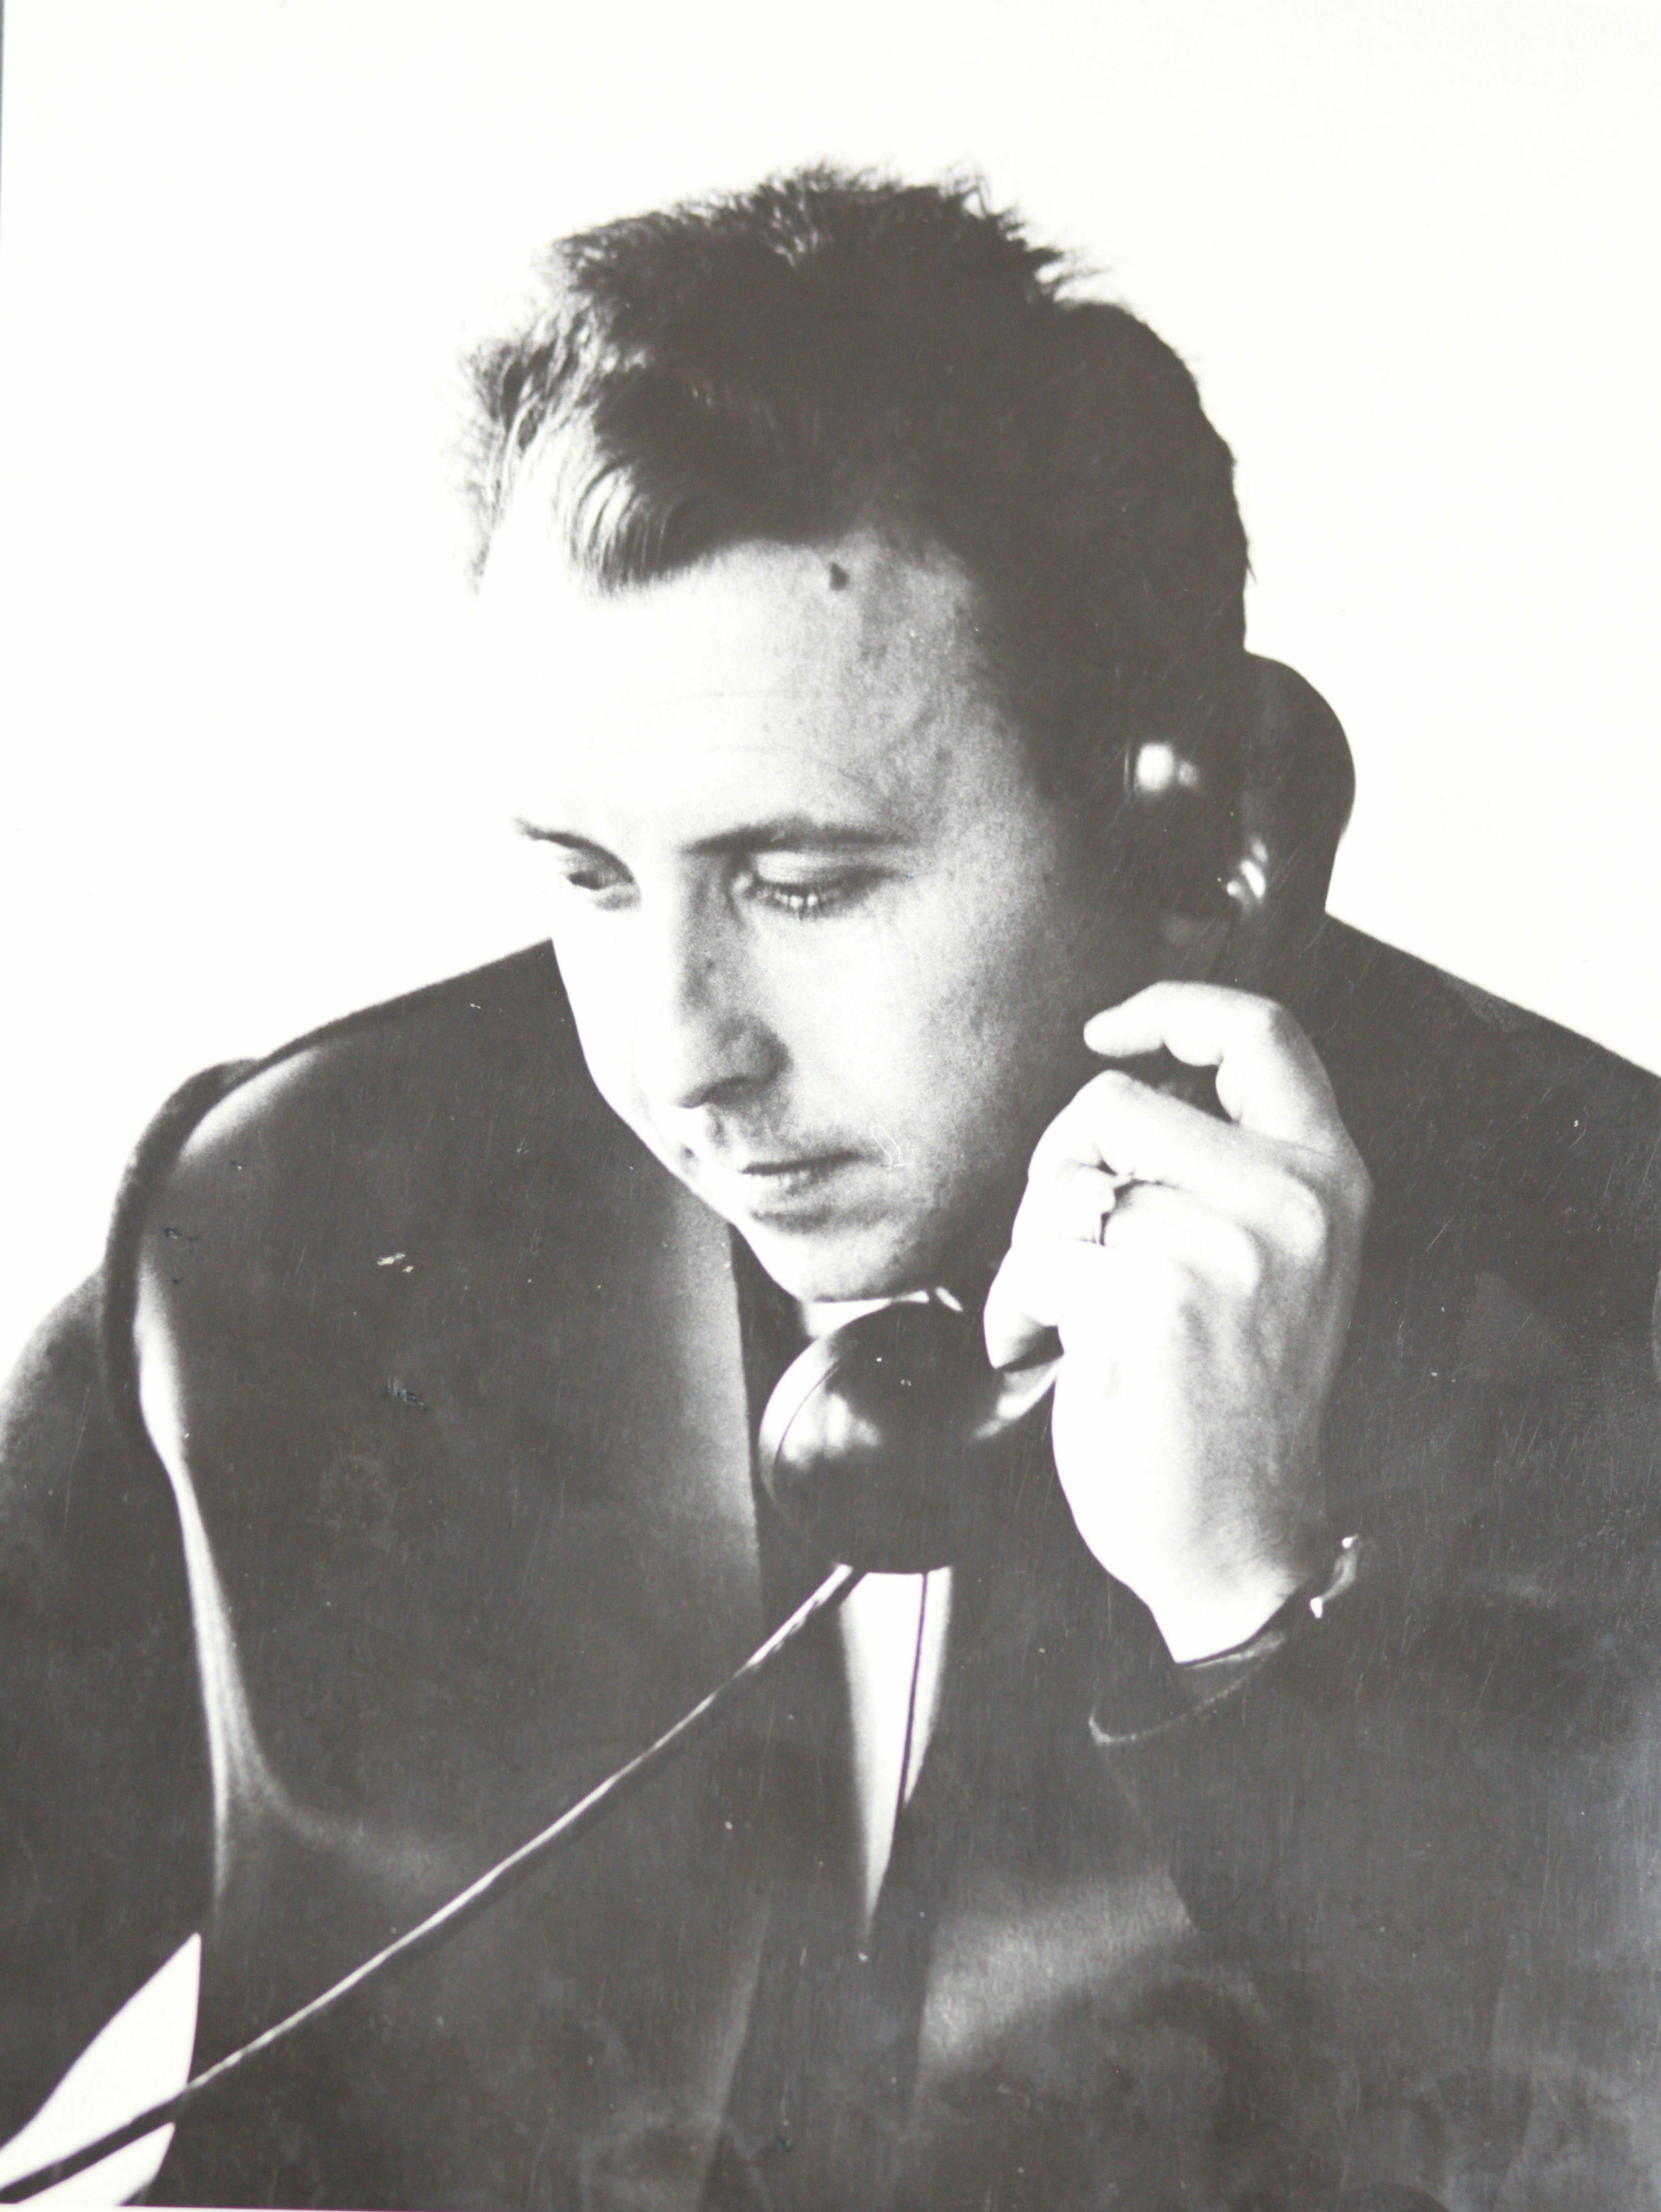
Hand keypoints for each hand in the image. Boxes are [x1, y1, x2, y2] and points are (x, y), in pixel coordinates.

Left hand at [983, 984, 1370, 1662]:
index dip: (1173, 1008)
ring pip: (1060, 1190)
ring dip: (1034, 1255)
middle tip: (1071, 1248)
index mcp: (1324, 1180)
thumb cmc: (1231, 1401)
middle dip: (1059, 1169)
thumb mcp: (1270, 1263)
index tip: (1109, 1031)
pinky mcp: (1149, 1306)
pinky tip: (1047, 1355)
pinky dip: (1014, 1312)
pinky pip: (1034, 1264)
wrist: (1239, 1536)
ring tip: (1070, 1318)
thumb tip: (1115, 1090)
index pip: (1262, 1033)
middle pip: (1112, 1105)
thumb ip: (1225, 1169)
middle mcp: (1285, 1204)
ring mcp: (1221, 1253)